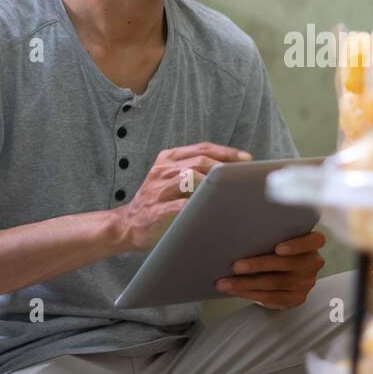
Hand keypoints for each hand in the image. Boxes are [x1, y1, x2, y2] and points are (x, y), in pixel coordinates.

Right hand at [113, 142, 250, 250]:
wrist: (127, 225)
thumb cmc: (157, 202)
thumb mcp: (171, 179)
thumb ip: (193, 171)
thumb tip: (231, 172)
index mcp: (168, 158)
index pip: (202, 148)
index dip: (226, 152)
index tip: (246, 159)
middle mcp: (162, 170)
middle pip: (199, 161)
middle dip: (224, 168)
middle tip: (242, 177)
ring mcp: (158, 190)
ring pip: (190, 178)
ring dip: (212, 184)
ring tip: (229, 191)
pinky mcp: (157, 211)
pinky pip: (180, 205)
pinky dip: (198, 206)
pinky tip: (212, 209)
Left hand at [215, 230, 325, 308]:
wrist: (285, 274)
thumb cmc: (277, 249)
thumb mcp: (279, 238)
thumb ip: (270, 236)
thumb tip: (236, 233)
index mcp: (311, 243)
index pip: (314, 241)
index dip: (297, 245)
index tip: (277, 248)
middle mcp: (312, 263)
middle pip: (286, 264)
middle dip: (258, 265)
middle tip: (235, 266)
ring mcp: (306, 283)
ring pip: (275, 283)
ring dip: (247, 283)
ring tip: (225, 283)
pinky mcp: (297, 298)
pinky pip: (272, 298)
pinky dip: (251, 294)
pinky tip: (236, 291)